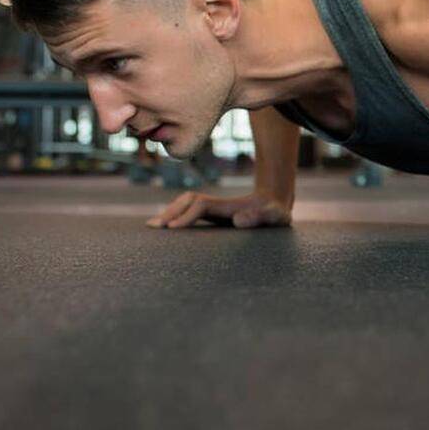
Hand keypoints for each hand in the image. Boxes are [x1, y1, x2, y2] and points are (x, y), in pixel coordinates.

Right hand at [146, 190, 292, 229]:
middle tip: (154, 228)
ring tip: (153, 228)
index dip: (186, 216)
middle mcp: (217, 204)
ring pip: (185, 203)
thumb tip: (238, 221)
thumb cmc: (276, 214)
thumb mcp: (275, 216)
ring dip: (169, 212)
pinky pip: (188, 211)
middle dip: (171, 212)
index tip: (173, 229)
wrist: (275, 204)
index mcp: (228, 206)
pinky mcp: (212, 213)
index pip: (201, 206)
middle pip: (188, 201)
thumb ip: (260, 217)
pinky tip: (163, 228)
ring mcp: (213, 208)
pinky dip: (174, 216)